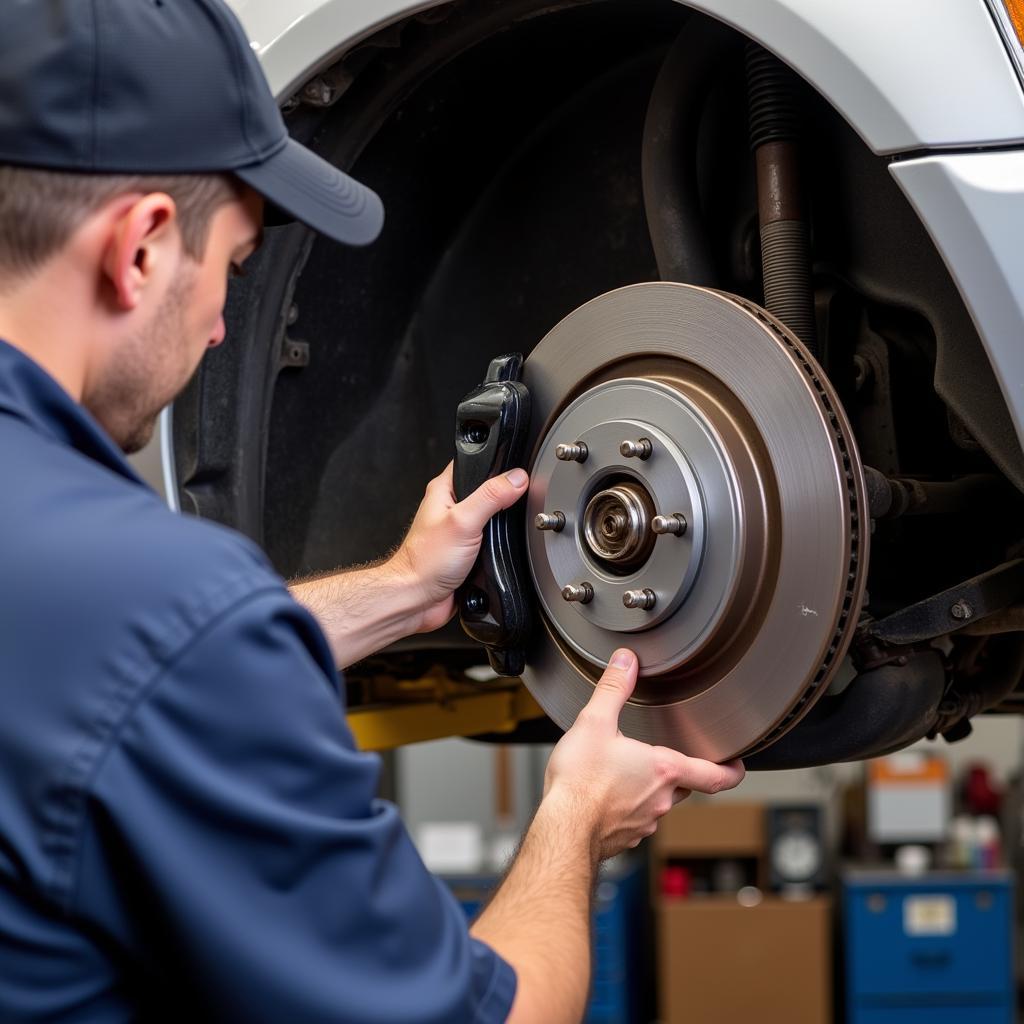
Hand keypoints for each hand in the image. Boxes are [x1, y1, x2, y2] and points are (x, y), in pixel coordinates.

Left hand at [391, 462, 528, 633]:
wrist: (418, 599)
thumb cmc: (425, 561)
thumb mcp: (464, 521)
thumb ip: (491, 497)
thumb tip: (516, 479)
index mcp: (444, 491)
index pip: (474, 464)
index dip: (495, 464)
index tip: (514, 474)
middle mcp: (450, 509)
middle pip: (487, 493)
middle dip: (503, 501)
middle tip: (510, 508)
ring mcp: (459, 531)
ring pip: (491, 521)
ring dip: (500, 530)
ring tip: (501, 535)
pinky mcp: (466, 552)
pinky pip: (490, 544)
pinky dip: (496, 550)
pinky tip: (495, 554)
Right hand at [544, 649, 744, 860]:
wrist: (562, 829)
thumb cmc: (579, 782)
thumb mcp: (594, 723)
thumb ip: (613, 689)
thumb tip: (626, 662)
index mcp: (663, 770)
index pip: (715, 776)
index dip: (732, 770)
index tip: (738, 765)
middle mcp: (661, 800)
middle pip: (683, 785)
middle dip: (675, 772)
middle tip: (663, 757)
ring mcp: (644, 822)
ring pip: (658, 803)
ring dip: (648, 789)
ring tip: (624, 774)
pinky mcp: (626, 837)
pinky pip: (635, 819)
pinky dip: (627, 807)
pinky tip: (605, 797)